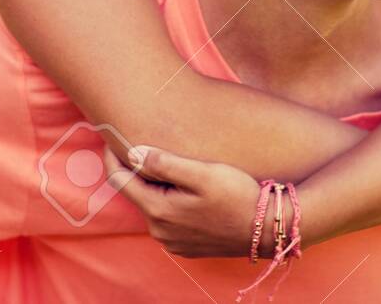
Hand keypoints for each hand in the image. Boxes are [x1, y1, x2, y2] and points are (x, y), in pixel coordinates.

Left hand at [103, 144, 263, 257]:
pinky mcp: (185, 245)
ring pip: (151, 205)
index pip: (119, 180)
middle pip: (135, 192)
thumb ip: (165, 163)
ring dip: (154, 184)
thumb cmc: (238, 195)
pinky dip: (167, 200)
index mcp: (159, 211)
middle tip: (144, 140)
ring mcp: (172, 241)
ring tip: (169, 161)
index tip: (113, 134)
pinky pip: (166, 218)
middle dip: (135, 168)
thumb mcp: (203, 173)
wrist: (267, 228)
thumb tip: (133, 153)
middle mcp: (159, 231)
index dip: (113, 155)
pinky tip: (185, 187)